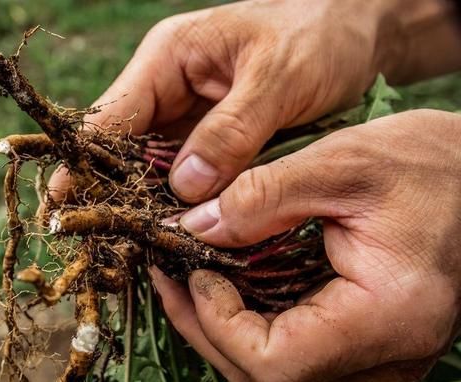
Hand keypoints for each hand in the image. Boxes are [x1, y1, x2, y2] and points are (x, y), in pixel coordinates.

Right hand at [47, 0, 460, 203]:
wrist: (355, 33)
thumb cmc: (317, 38)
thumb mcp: (278, 79)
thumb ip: (231, 133)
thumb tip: (185, 190)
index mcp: (170, 59)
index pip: (113, 115)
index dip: (85, 161)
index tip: (63, 203)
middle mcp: (169, 90)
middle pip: (124, 148)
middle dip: (111, 192)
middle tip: (95, 242)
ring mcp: (189, 118)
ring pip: (152, 169)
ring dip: (145, 206)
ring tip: (129, 250)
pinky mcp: (212, 142)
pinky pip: (185, 178)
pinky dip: (180, 207)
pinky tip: (174, 236)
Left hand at [151, 109, 460, 380]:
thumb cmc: (430, 162)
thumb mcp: (343, 162)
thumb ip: (263, 196)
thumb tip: (193, 228)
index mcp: (388, 314)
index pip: (279, 364)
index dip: (221, 324)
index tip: (194, 271)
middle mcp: (387, 351)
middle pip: (270, 378)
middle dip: (207, 329)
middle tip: (171, 276)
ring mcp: (378, 353)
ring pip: (278, 373)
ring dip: (222, 330)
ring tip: (187, 279)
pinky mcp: (366, 339)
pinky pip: (296, 352)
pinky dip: (251, 324)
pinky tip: (227, 286)